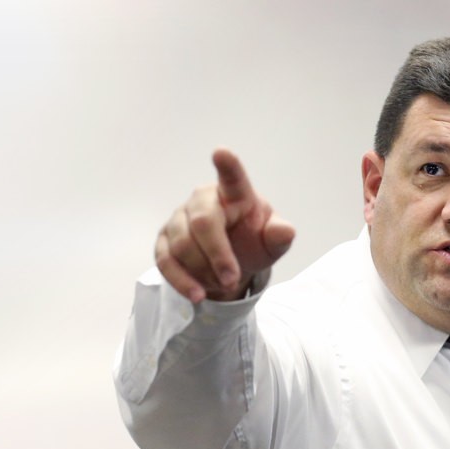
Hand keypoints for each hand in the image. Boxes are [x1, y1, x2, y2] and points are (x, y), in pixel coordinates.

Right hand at [155, 149, 294, 302]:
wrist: (228, 263)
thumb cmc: (251, 242)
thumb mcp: (270, 244)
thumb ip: (278, 237)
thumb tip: (285, 232)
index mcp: (234, 193)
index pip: (232, 178)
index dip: (227, 166)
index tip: (221, 153)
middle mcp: (202, 200)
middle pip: (203, 223)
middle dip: (218, 255)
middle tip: (232, 279)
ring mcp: (179, 219)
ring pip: (182, 246)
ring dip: (204, 272)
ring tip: (222, 282)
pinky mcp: (164, 241)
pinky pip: (165, 262)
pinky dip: (182, 282)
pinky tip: (197, 295)